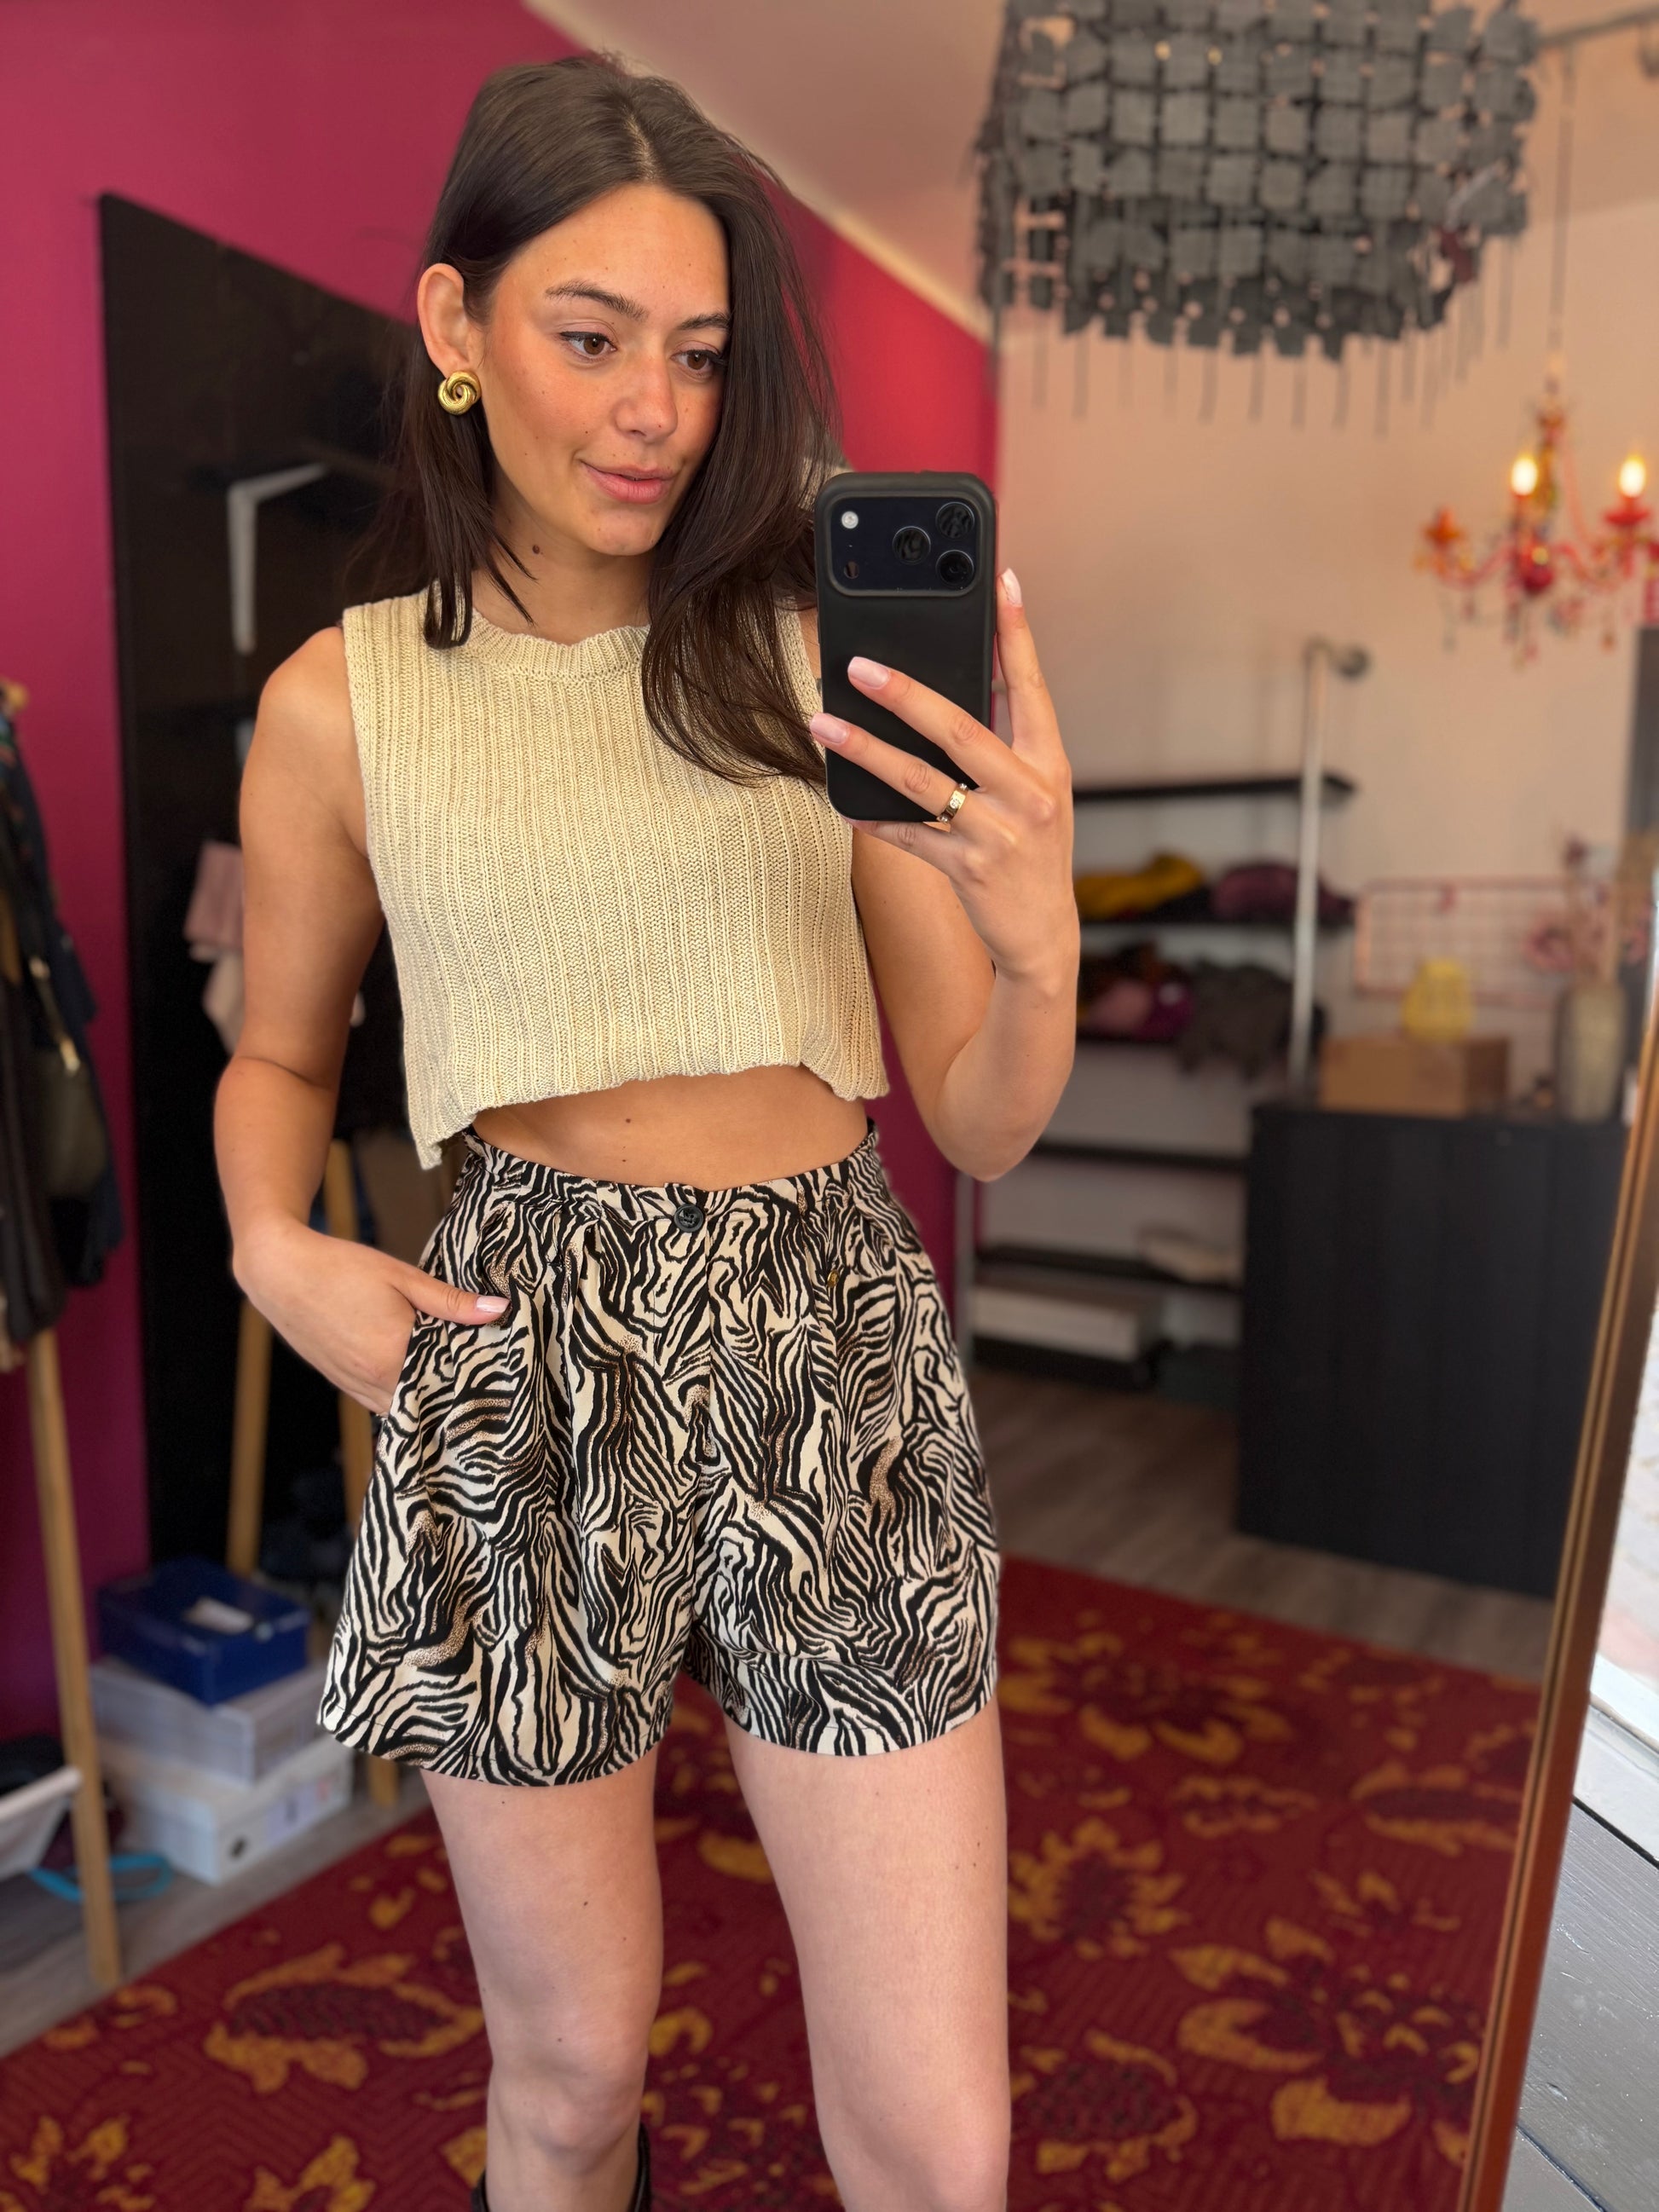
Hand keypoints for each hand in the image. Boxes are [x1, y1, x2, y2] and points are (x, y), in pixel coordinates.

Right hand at [233, 1216, 507, 1415]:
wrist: (279, 1273)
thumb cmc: (341, 1268)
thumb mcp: (402, 1277)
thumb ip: (450, 1301)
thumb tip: (498, 1311)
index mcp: (394, 1352)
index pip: (451, 1379)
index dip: (478, 1377)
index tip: (502, 1374)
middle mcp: (375, 1379)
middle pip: (432, 1401)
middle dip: (458, 1393)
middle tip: (488, 1383)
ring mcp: (357, 1387)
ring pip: (407, 1410)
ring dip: (430, 1400)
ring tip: (458, 1384)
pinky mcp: (344, 1385)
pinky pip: (384, 1405)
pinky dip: (405, 1399)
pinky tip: (421, 1382)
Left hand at [808, 568, 1077, 986]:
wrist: (1045, 937)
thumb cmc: (1032, 855)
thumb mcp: (1035, 796)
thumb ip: (1004, 749)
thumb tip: (944, 697)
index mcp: (1049, 763)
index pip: (1031, 686)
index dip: (1017, 634)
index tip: (1002, 582)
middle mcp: (1029, 792)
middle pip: (959, 728)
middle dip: (903, 693)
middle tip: (857, 666)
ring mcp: (999, 832)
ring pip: (920, 781)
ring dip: (865, 750)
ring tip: (822, 725)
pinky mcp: (969, 870)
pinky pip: (908, 836)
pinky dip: (874, 818)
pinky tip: (843, 801)